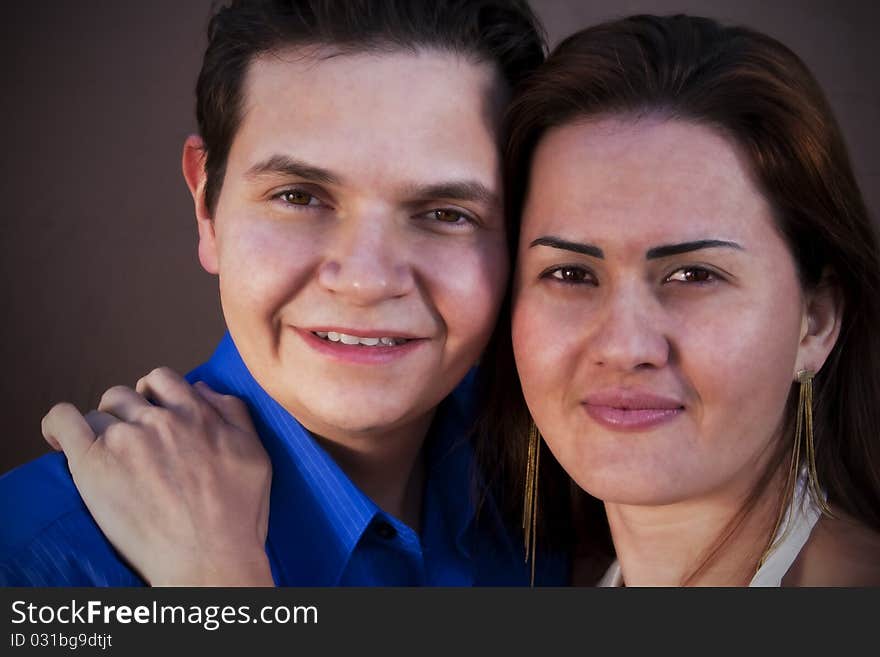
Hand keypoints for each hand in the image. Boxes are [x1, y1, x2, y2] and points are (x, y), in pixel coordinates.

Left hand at [42, 367, 273, 585]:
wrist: (209, 558)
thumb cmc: (237, 515)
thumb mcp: (255, 453)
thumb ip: (233, 412)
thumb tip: (202, 388)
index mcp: (196, 414)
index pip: (162, 379)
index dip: (154, 394)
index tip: (152, 414)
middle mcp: (160, 419)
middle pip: (127, 395)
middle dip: (127, 413)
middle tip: (132, 445)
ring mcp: (125, 440)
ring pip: (99, 413)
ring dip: (101, 430)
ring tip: (106, 458)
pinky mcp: (93, 464)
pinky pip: (63, 422)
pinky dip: (57, 423)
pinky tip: (59, 437)